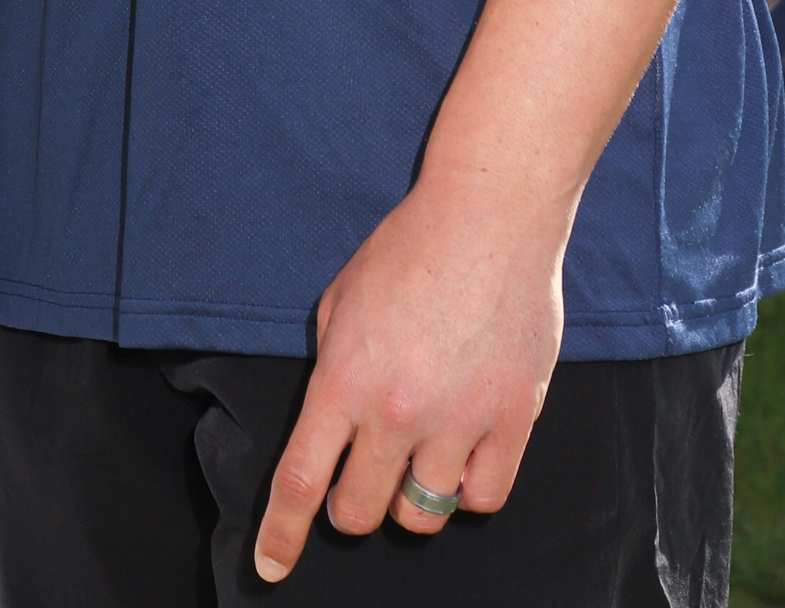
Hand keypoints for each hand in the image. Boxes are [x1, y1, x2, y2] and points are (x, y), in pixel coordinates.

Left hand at [252, 170, 565, 582]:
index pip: (300, 481)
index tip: (271, 566)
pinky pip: (483, 497)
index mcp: (343, 380)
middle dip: (350, 508)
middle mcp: (396, 411)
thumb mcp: (340, 300)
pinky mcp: (512, 419)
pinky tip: (463, 455)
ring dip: (409, 498)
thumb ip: (332, 367)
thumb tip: (333, 424)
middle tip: (360, 482)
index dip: (281, 533)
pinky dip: (468, 488)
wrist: (488, 218)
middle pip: (359, 512)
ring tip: (416, 457)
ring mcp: (458, 420)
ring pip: (421, 514)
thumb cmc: (408, 248)